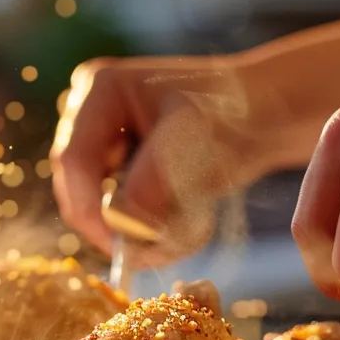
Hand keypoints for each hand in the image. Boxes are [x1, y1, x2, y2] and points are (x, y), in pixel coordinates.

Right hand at [50, 54, 278, 259]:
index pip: (73, 160)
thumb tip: (121, 223)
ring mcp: (104, 143)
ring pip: (101, 208)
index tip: (122, 247)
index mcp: (100, 89)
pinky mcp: (121, 169)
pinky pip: (121, 214)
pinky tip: (190, 220)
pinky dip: (152, 228)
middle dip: (120, 225)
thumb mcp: (196, 138)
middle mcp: (91, 114)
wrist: (265, 114)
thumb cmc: (234, 110)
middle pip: (80, 189)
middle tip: (163, 249)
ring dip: (141, 231)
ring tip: (192, 227)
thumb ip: (156, 179)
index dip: (90, 209)